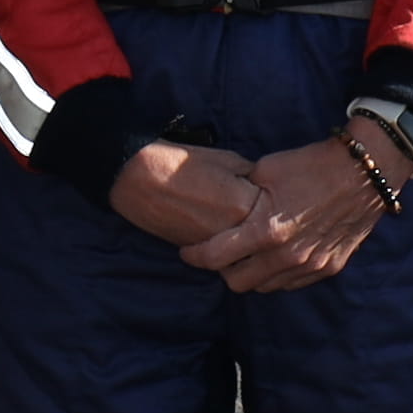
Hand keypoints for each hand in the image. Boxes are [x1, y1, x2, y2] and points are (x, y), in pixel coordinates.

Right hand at [109, 138, 275, 259]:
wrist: (138, 177)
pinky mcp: (194, 251)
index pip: (274, 211)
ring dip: (242, 238)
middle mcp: (232, 231)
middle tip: (253, 210)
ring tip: (233, 218)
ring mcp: (213, 245)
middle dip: (260, 224)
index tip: (273, 194)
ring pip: (240, 250)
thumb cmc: (182, 162)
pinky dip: (221, 242)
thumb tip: (264, 186)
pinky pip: (219, 252)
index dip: (272, 201)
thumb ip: (252, 176)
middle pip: (259, 235)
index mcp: (245, 204)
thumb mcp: (227, 159)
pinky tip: (214, 224)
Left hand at [202, 139, 387, 295]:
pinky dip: (279, 274)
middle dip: (223, 270)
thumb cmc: (313, 165)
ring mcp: (310, 266)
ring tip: (249, 254)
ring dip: (253, 274)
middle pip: (238, 283)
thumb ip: (241, 192)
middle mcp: (287, 256)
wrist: (365, 172)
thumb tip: (222, 200)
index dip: (194, 256)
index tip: (188, 251)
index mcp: (266, 230)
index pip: (215, 257)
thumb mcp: (267, 169)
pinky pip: (293, 282)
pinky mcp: (329, 267)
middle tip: (220, 254)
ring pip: (266, 286)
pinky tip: (277, 255)